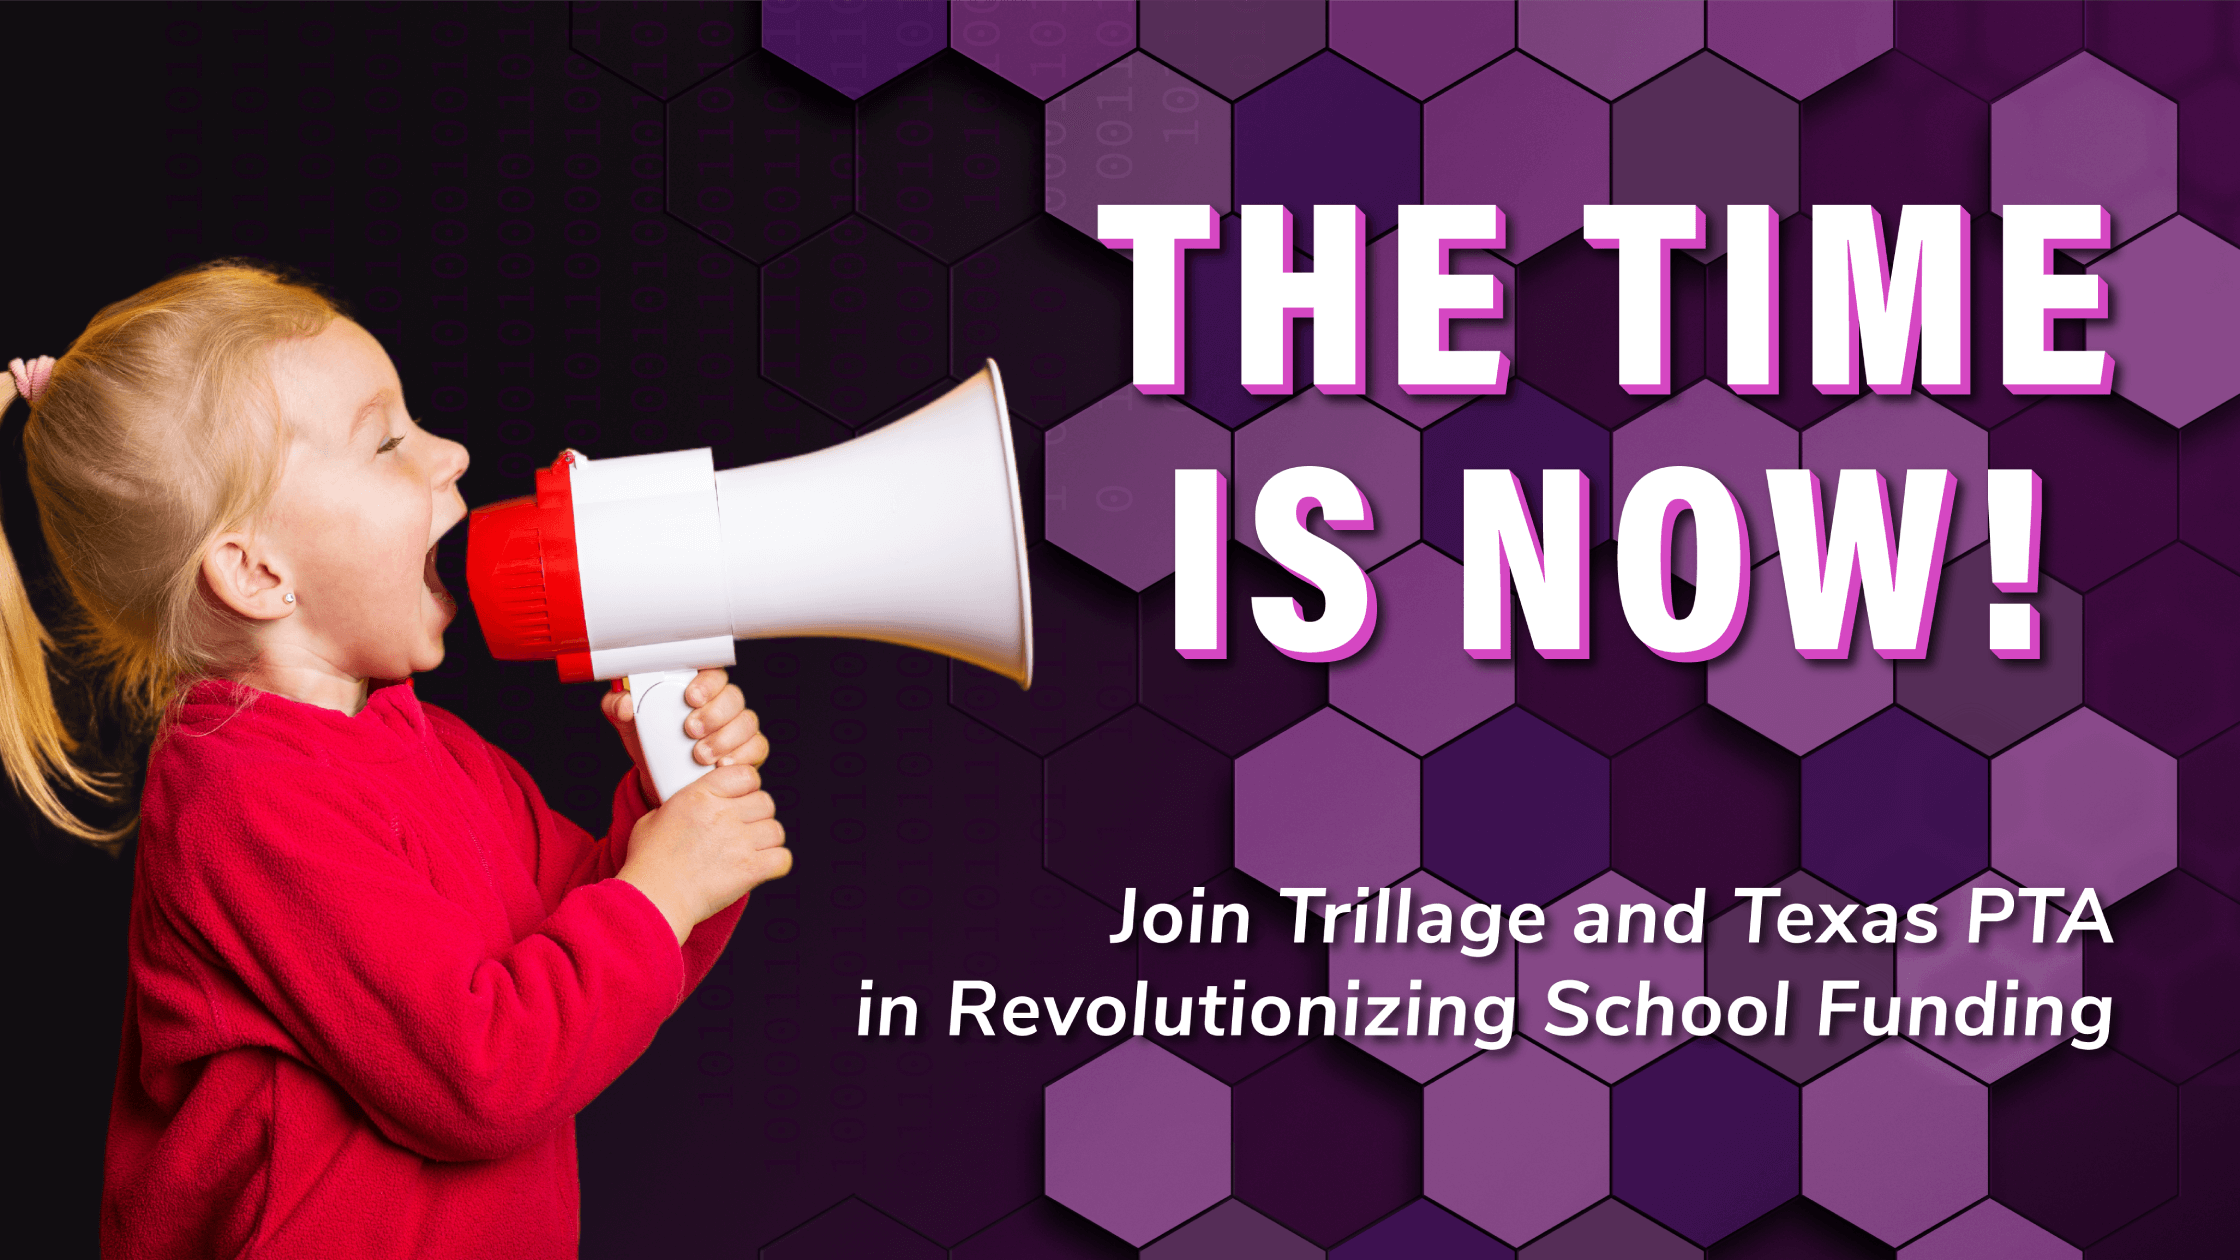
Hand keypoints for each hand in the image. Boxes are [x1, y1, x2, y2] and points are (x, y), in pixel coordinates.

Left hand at [600, 667, 769, 806]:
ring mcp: (737, 726)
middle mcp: (722, 703)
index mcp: (697, 687)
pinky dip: (741, 756)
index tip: (690, 697)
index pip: (711, 672)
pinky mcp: (748, 749)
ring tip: (700, 755)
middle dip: (714, 714)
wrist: (660, 776)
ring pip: (746, 722)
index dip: (706, 682)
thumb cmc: (649, 740)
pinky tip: (722, 764)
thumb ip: (618, 706)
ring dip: (724, 739)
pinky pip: (756, 747)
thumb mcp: (628, 722)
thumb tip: (626, 704)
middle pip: (733, 697)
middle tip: (691, 730)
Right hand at [614, 761, 788, 945]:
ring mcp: (739, 841)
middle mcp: (723, 814)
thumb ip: (680, 804)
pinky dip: (776, 864)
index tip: (740, 798)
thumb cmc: (649, 862)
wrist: (653, 899)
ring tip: (750, 850)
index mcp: (699, 795)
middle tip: (743, 829)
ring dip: (766, 840)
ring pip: (776, 830)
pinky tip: (761, 868)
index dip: (747, 786)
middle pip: (765, 801)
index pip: (746, 774)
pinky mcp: (750, 869)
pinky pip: (782, 858)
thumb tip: (692, 804)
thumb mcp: (654, 818)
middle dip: (757, 815)